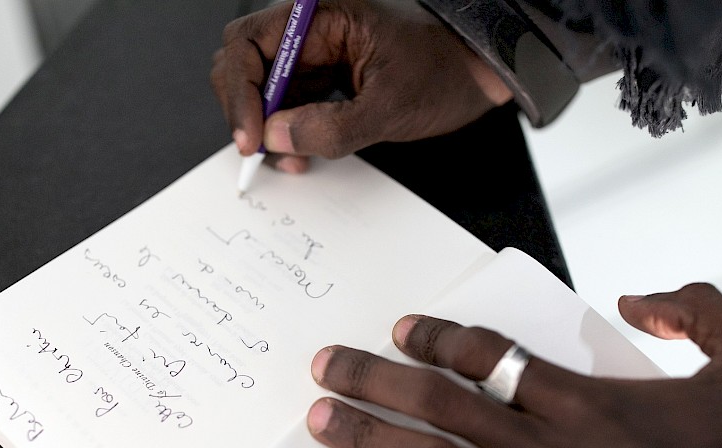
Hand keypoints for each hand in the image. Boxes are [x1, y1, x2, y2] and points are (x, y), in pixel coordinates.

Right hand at [211, 0, 511, 172]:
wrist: (481, 75)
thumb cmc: (447, 71)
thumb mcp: (390, 107)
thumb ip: (330, 127)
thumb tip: (276, 137)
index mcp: (322, 15)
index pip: (250, 44)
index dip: (240, 92)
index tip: (250, 136)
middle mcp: (311, 29)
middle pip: (246, 64)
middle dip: (247, 110)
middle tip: (259, 151)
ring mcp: (316, 54)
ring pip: (265, 89)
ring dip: (267, 127)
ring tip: (289, 158)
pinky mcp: (326, 77)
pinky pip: (290, 104)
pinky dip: (287, 131)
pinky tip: (299, 153)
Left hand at [306, 283, 721, 447]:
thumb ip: (697, 309)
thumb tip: (639, 300)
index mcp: (586, 400)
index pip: (488, 355)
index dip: (437, 337)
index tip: (401, 328)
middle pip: (440, 403)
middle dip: (373, 379)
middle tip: (324, 365)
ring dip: (370, 438)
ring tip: (318, 422)